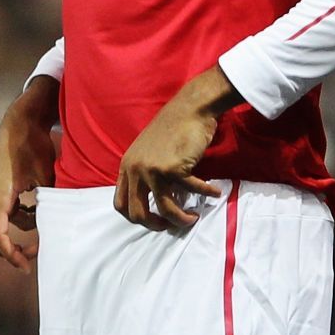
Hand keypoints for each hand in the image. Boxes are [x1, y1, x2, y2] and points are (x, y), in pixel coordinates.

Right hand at [0, 77, 58, 271]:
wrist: (19, 123)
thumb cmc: (33, 147)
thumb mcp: (45, 176)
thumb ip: (46, 204)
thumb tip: (57, 228)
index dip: (11, 255)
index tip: (27, 266)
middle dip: (12, 251)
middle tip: (35, 255)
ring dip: (17, 234)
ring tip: (41, 228)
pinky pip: (1, 215)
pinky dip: (16, 220)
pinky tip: (34, 209)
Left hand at [112, 64, 237, 229]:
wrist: (189, 109)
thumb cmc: (172, 130)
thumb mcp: (148, 153)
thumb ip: (146, 175)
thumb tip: (156, 205)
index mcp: (127, 166)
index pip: (119, 203)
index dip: (135, 218)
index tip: (153, 220)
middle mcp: (135, 169)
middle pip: (137, 213)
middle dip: (156, 225)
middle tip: (171, 226)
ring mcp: (153, 169)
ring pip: (165, 209)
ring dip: (182, 219)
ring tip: (194, 217)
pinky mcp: (173, 168)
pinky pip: (191, 191)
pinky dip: (206, 194)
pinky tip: (214, 192)